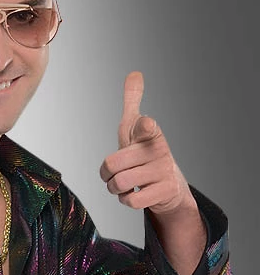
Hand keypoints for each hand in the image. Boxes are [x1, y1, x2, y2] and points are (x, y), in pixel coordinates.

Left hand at [99, 71, 193, 215]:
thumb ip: (133, 101)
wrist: (169, 184)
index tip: (146, 124)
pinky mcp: (165, 191)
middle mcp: (159, 150)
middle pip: (112, 165)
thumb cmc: (145, 153)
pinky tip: (134, 194)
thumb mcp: (136, 127)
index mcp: (149, 133)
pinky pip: (131, 201)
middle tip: (115, 174)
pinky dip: (126, 200)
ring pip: (120, 184)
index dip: (144, 126)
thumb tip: (135, 73)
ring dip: (115, 188)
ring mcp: (164, 171)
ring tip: (124, 184)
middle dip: (107, 174)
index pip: (146, 126)